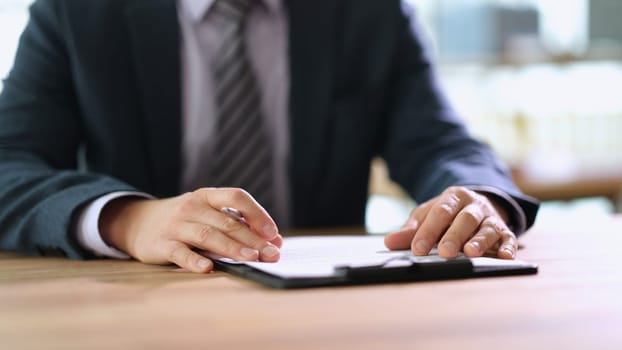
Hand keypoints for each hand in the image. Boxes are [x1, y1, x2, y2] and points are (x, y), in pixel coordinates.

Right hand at [99, 188, 282, 272]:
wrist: (138, 223)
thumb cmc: (185, 220)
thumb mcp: (207, 214)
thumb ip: (237, 224)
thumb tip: (275, 241)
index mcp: (207, 196)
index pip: (236, 197)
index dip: (257, 213)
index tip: (273, 233)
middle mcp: (192, 207)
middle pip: (227, 222)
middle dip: (252, 239)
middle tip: (271, 254)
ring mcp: (176, 225)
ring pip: (207, 235)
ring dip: (232, 248)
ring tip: (251, 259)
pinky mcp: (161, 245)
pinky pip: (180, 253)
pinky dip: (194, 260)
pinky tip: (208, 268)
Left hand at [384, 186, 516, 258]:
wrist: (476, 204)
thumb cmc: (447, 214)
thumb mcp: (426, 216)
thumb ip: (410, 230)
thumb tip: (389, 242)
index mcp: (453, 198)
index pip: (440, 213)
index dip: (428, 231)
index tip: (417, 249)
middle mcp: (474, 206)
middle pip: (465, 219)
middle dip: (454, 235)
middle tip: (444, 252)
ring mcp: (491, 218)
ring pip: (487, 228)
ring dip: (480, 241)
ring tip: (470, 254)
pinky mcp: (504, 231)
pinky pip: (509, 238)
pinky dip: (508, 247)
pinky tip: (505, 257)